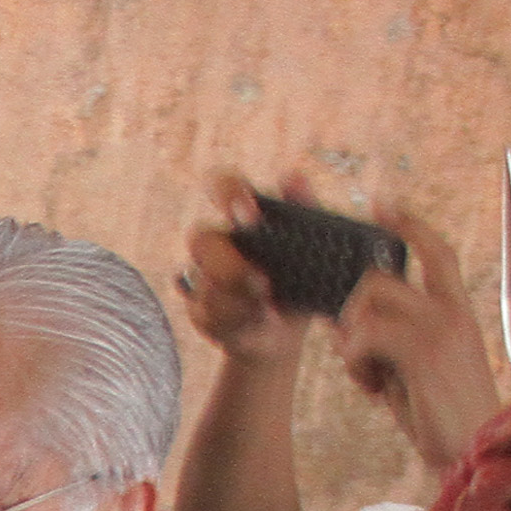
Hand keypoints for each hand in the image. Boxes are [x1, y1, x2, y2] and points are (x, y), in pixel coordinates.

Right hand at [179, 174, 304, 366]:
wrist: (286, 333)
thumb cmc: (298, 281)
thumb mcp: (312, 246)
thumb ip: (304, 210)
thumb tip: (293, 177)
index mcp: (243, 216)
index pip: (223, 187)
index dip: (229, 194)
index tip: (250, 215)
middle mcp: (218, 242)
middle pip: (201, 240)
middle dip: (229, 265)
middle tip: (261, 282)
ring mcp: (203, 277)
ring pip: (204, 283)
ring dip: (237, 299)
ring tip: (267, 308)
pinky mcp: (199, 310)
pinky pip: (205, 314)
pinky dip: (236, 320)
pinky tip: (259, 321)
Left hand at [336, 201, 506, 473]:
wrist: (476, 453)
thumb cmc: (443, 416)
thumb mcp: (416, 370)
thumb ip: (391, 341)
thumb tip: (344, 323)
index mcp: (457, 311)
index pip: (436, 251)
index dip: (408, 225)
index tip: (381, 206)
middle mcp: (453, 310)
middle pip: (379, 278)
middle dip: (351, 313)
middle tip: (358, 355)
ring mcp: (441, 327)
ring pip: (367, 304)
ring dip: (352, 344)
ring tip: (370, 379)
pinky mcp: (425, 351)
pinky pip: (365, 335)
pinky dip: (356, 363)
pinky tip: (374, 390)